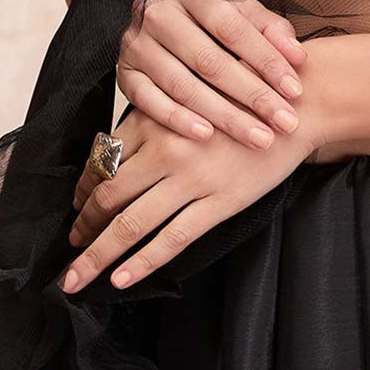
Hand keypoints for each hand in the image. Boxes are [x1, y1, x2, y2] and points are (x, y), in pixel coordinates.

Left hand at [61, 96, 327, 295]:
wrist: (298, 103)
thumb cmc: (248, 91)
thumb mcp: (194, 90)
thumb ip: (160, 115)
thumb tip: (123, 145)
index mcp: (158, 117)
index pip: (105, 159)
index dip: (84, 189)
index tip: (76, 207)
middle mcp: (167, 148)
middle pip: (108, 195)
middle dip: (83, 226)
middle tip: (71, 247)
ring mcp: (192, 178)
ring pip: (131, 223)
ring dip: (98, 254)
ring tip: (77, 277)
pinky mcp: (219, 201)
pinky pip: (172, 238)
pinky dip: (142, 261)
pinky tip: (122, 278)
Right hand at [115, 0, 309, 150]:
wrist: (153, 10)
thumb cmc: (207, 16)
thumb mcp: (238, 9)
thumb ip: (270, 28)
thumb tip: (298, 57)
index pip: (234, 27)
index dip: (267, 59)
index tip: (295, 90)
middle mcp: (161, 14)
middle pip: (210, 61)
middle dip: (252, 96)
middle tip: (284, 123)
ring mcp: (138, 44)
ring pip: (182, 85)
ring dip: (223, 115)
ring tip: (256, 138)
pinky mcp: (124, 73)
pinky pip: (147, 101)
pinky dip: (177, 119)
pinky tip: (206, 136)